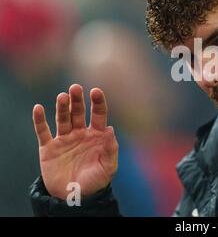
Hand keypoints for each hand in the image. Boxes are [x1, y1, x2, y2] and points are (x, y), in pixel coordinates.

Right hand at [32, 84, 118, 199]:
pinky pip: (43, 131)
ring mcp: (64, 139)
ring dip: (62, 107)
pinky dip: (39, 120)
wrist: (75, 196)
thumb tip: (111, 130)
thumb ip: (111, 149)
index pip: (98, 114)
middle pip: (79, 112)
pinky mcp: (49, 147)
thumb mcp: (108, 167)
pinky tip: (38, 108)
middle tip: (75, 88)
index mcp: (97, 135)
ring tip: (62, 96)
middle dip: (77, 100)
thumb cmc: (96, 181)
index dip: (97, 102)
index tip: (96, 91)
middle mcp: (80, 133)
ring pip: (63, 118)